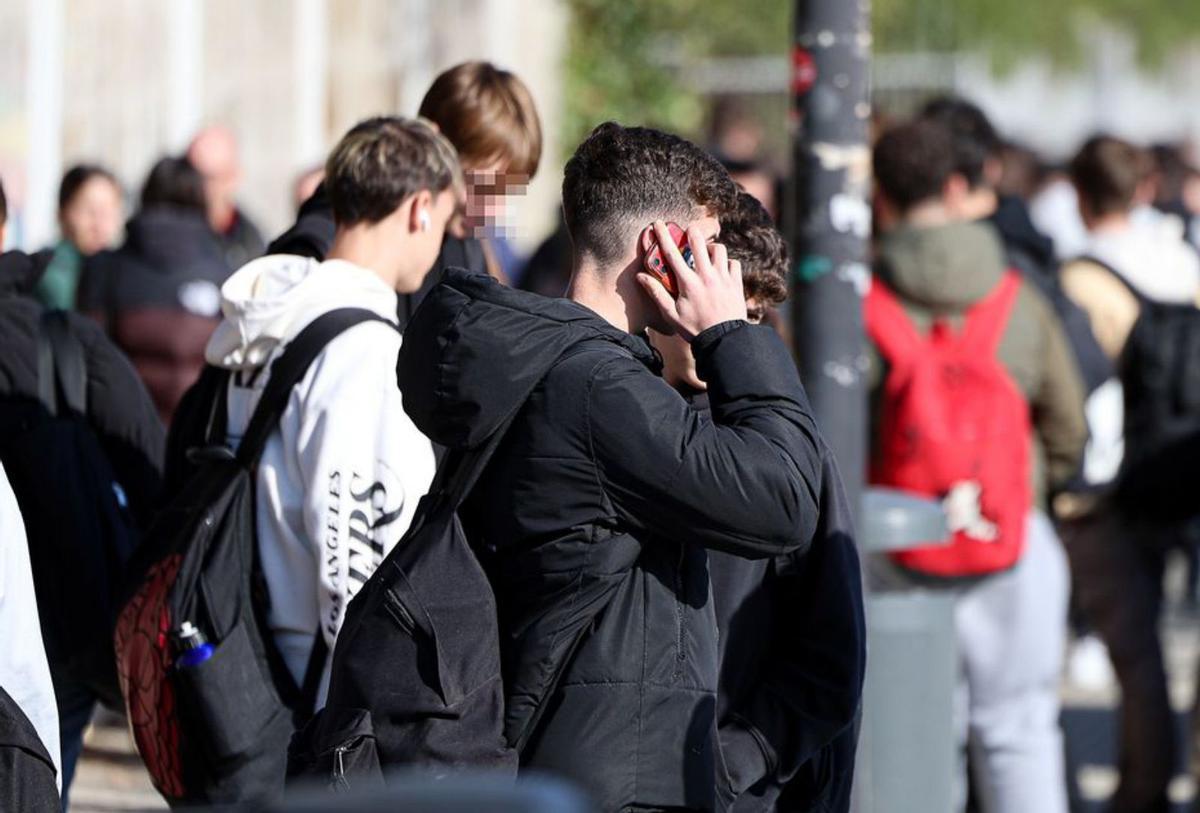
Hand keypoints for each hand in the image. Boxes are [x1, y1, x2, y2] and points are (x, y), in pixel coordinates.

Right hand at [638, 221, 746, 341]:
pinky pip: (734, 263)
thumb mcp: (671, 314)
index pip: (672, 253)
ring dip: (711, 248)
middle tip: (689, 231)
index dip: (664, 236)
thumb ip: (656, 294)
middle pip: (698, 242)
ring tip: (707, 253)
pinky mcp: (736, 283)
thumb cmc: (694, 329)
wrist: (723, 340)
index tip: (658, 223)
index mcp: (687, 283)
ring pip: (719, 249)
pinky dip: (727, 263)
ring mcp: (723, 278)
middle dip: (692, 232)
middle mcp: (706, 276)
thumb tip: (641, 276)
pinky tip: (722, 269)